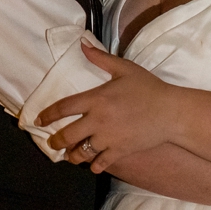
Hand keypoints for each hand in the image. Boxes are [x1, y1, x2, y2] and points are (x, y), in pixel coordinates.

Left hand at [36, 43, 187, 173]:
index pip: (63, 108)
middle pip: (67, 136)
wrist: (171, 113)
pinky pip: (100, 164)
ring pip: (80, 153)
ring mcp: (108, 139)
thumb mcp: (124, 68)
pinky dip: (93, 165)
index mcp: (96, 99)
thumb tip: (82, 44)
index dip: (47, 115)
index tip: (39, 121)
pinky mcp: (120, 152)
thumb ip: (100, 58)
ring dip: (72, 155)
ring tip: (70, 155)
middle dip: (55, 141)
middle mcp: (98, 121)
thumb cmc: (148, 88)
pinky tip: (92, 163)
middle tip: (52, 143)